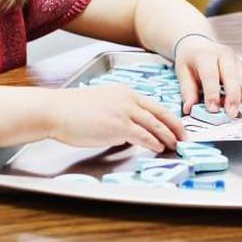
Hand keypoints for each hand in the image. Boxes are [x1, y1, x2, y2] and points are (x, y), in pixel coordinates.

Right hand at [47, 84, 185, 152]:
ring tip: (175, 145)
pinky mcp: (118, 126)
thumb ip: (119, 112)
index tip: (177, 126)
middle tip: (185, 137)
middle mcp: (128, 100)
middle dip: (176, 127)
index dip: (169, 117)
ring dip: (167, 137)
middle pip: (160, 114)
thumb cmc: (73, 110)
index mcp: (125, 93)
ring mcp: (124, 112)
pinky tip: (158, 148)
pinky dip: (153, 143)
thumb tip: (129, 130)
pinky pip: (143, 135)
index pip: (154, 105)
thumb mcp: (102, 103)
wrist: (56, 111)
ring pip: (155, 125)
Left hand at [174, 35, 241, 117]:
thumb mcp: (182, 72)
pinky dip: (239, 96)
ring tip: (226, 110)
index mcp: (206, 55)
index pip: (211, 75)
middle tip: (230, 114)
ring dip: (236, 99)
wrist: (198, 44)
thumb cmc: (190, 59)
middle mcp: (224, 55)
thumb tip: (189, 109)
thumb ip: (187, 91)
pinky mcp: (241, 67)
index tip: (212, 110)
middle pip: (232, 77)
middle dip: (232, 98)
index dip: (212, 94)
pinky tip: (229, 102)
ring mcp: (235, 60)